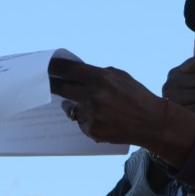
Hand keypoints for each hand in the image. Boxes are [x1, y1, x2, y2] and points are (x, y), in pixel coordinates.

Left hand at [49, 58, 194, 169]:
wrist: (151, 122)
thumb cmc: (136, 96)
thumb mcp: (120, 77)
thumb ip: (97, 74)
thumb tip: (73, 73)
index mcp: (102, 77)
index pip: (68, 69)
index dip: (53, 67)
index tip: (43, 65)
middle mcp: (94, 95)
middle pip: (61, 88)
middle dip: (52, 85)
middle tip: (43, 83)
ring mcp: (92, 114)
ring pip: (69, 107)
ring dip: (73, 105)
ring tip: (91, 105)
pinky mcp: (92, 129)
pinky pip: (79, 122)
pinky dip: (85, 119)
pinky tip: (101, 118)